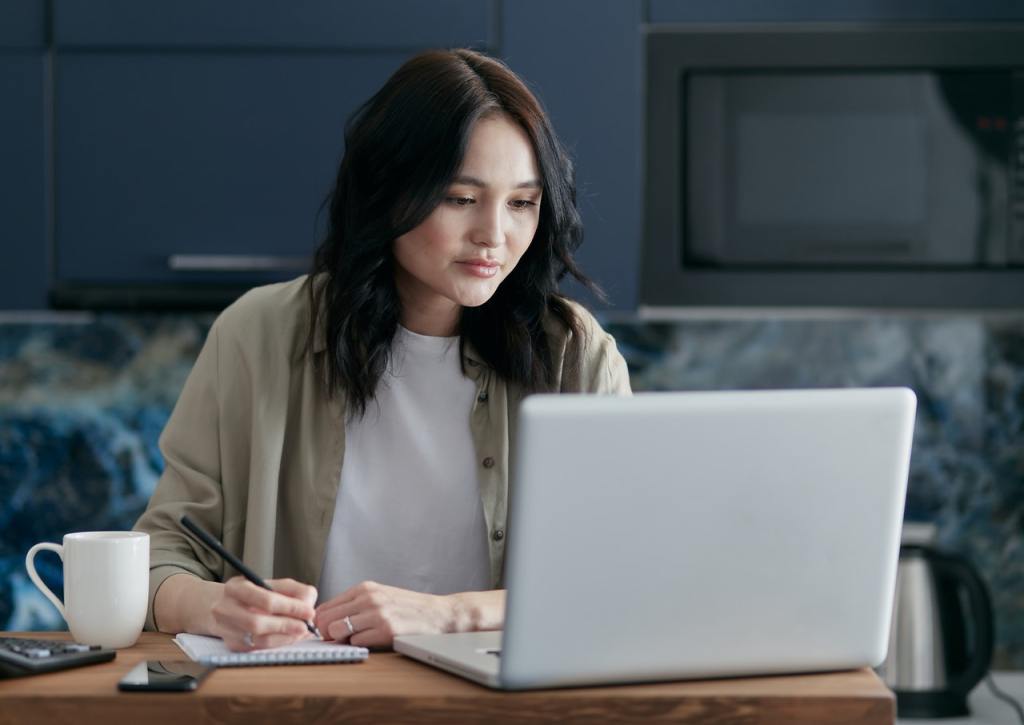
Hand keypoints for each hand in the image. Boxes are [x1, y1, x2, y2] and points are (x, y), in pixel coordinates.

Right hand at [210, 576, 317, 650]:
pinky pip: (258, 649)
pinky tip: (289, 637)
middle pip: (258, 622)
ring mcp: (225, 629)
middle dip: (287, 625)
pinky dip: (278, 644)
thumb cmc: (252, 594)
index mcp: (235, 588)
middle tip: (306, 626)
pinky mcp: (231, 645)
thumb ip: (294, 590)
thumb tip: (308, 604)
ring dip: (285, 637)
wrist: (224, 606)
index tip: (309, 611)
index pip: (266, 600)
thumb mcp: (271, 583)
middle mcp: (225, 609)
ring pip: (258, 640)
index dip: (291, 607)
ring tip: (301, 632)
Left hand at [314, 581, 455, 648]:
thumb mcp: (380, 597)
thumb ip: (355, 606)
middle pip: (325, 619)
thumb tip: (325, 623)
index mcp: (365, 588)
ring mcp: (377, 613)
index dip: (321, 624)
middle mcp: (368, 597)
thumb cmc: (408, 608)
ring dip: (343, 639)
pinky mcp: (386, 629)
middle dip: (327, 633)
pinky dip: (361, 644)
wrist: (439, 614)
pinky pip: (356, 641)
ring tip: (358, 638)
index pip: (324, 607)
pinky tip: (374, 640)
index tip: (328, 632)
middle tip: (340, 639)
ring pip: (336, 630)